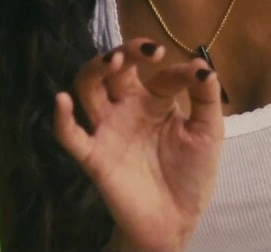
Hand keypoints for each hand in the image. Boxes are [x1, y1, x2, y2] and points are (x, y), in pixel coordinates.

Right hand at [54, 40, 223, 251]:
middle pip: (114, 69)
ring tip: (112, 60)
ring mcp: (109, 129)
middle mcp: (127, 108)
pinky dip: (62, 118)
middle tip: (144, 50)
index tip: (194, 75)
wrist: (177, 220)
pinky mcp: (95, 156)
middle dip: (125, 52)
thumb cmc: (192, 173)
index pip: (159, 73)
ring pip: (88, 89)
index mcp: (155, 100)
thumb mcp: (208, 131)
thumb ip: (205, 98)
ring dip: (95, 70)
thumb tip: (203, 66)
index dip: (176, 70)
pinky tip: (62, 101)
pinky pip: (70, 136)